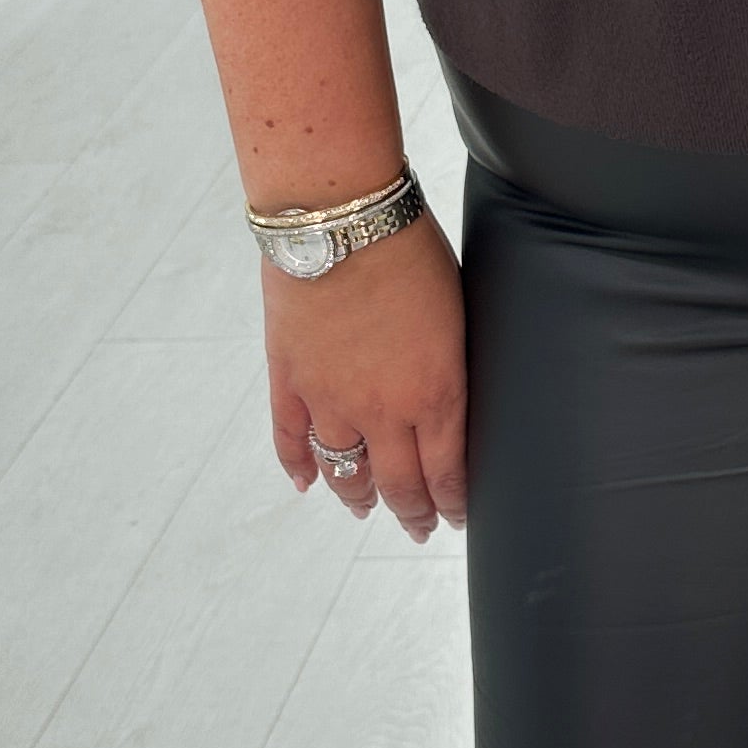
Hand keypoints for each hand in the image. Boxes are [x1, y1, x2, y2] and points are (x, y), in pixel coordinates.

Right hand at [266, 213, 467, 542]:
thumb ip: (450, 363)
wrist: (341, 219)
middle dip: (414, 513)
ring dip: (358, 498)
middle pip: (400, 485)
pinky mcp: (290, 379)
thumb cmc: (411, 249)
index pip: (448, 472)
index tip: (456, 518)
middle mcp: (385, 410)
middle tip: (420, 528)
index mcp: (437, 393)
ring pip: (345, 472)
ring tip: (364, 510)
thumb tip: (447, 390)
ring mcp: (331, 399)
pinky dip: (297, 466)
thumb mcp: (457, 312)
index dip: (452, 502)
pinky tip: (305, 484)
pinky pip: (291, 439)